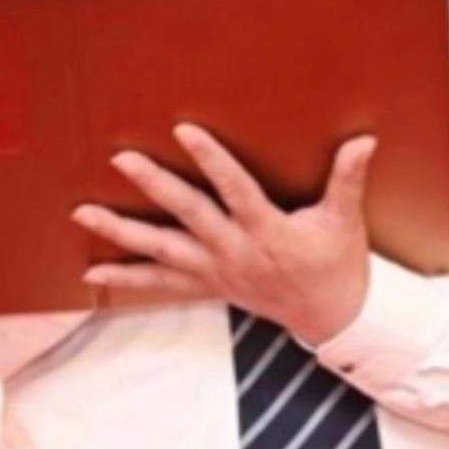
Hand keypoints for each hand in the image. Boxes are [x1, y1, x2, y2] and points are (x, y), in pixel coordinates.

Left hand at [71, 123, 376, 345]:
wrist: (331, 317)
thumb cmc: (337, 262)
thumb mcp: (345, 219)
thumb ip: (347, 178)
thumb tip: (364, 140)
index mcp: (266, 230)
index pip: (234, 189)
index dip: (210, 159)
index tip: (184, 131)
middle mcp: (234, 251)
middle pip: (187, 215)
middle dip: (154, 186)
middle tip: (122, 159)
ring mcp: (216, 271)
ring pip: (161, 251)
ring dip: (121, 232)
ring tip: (84, 214)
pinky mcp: (208, 285)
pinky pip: (160, 283)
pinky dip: (127, 276)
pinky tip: (94, 270)